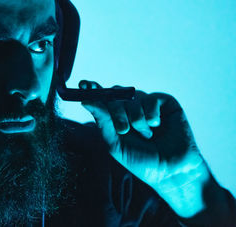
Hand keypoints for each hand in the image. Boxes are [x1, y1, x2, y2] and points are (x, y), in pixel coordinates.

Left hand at [79, 80, 211, 217]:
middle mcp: (128, 107)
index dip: (92, 88)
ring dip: (137, 119)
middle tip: (123, 129)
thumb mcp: (114, 143)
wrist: (170, 170)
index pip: (100, 97)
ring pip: (133, 96)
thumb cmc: (140, 160)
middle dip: (116, 110)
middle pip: (114, 93)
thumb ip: (102, 121)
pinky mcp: (164, 102)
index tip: (84, 84)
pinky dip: (152, 115)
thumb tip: (86, 101)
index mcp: (114, 116)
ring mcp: (145, 103)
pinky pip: (151, 99)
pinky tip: (157, 126)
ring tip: (147, 135)